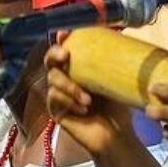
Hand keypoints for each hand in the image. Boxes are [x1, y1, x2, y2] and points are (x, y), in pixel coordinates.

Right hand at [43, 43, 140, 158]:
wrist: (117, 133)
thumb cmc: (117, 105)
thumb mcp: (115, 79)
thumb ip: (109, 60)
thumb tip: (117, 35)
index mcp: (77, 67)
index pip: (65, 48)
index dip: (61, 39)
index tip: (65, 33)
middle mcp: (65, 77)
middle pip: (50, 60)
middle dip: (54, 54)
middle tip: (66, 55)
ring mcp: (58, 94)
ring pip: (53, 80)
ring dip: (70, 87)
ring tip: (88, 99)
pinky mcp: (55, 110)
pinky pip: (55, 99)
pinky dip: (69, 102)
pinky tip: (84, 109)